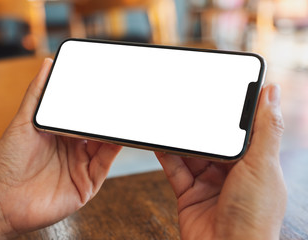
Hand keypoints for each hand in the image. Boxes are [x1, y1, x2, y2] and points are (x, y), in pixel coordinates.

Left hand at [0, 58, 121, 238]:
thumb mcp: (22, 121)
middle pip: (96, 130)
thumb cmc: (6, 162)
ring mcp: (81, 167)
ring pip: (104, 146)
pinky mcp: (87, 185)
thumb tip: (47, 64)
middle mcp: (73, 150)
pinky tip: (117, 137)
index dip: (93, 104)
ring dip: (113, 132)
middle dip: (107, 117)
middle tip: (119, 100)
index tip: (105, 88)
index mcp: (60, 134)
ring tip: (121, 116)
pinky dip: (113, 150)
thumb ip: (37, 93)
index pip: (82, 116)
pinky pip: (104, 164)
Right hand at [155, 84, 285, 239]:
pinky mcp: (189, 193)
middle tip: (189, 104)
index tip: (220, 92)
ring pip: (192, 153)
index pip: (242, 131)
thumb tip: (271, 92)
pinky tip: (160, 142)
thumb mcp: (263, 165)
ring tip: (171, 119)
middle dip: (201, 125)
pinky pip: (175, 169)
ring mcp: (209, 183)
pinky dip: (167, 155)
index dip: (231, 112)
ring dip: (182, 139)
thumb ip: (266, 128)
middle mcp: (231, 173)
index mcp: (255, 164)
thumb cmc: (253, 216)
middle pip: (213, 141)